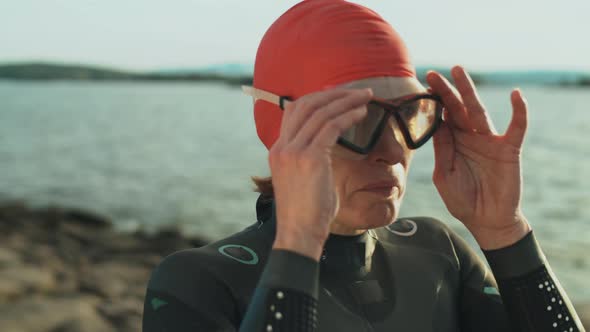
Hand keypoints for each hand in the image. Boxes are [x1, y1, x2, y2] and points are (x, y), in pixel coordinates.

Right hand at [269, 87, 372, 259]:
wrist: (299, 233)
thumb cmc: (307, 212)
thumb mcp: (300, 180)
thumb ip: (308, 159)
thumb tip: (326, 146)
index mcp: (278, 150)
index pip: (293, 111)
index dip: (317, 99)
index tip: (338, 97)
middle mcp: (283, 146)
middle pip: (306, 105)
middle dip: (334, 95)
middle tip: (356, 92)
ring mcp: (294, 151)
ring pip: (321, 112)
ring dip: (346, 101)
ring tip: (365, 98)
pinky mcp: (310, 158)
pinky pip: (332, 126)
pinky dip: (348, 115)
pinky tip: (361, 113)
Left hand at [426, 66, 531, 249]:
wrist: (486, 220)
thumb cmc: (462, 200)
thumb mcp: (444, 175)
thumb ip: (441, 151)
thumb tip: (436, 125)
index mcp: (452, 143)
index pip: (442, 117)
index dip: (432, 102)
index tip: (421, 85)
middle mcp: (469, 137)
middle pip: (457, 108)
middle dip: (446, 90)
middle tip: (433, 73)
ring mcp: (489, 141)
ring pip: (479, 111)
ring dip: (469, 91)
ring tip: (459, 71)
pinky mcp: (508, 149)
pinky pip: (516, 127)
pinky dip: (519, 111)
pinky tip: (516, 95)